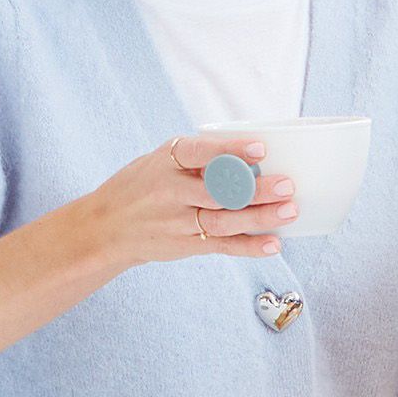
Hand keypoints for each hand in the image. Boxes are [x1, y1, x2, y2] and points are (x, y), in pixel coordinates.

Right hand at [83, 134, 297, 271]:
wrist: (107, 228)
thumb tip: (247, 155)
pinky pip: (222, 246)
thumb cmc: (143, 186)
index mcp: (165, 160)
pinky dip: (249, 247)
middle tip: (286, 185)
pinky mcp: (186, 245)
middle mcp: (171, 191)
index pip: (199, 153)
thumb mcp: (159, 161)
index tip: (260, 149)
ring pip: (223, 220)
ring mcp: (178, 221)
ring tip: (289, 211)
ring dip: (259, 217)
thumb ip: (196, 158)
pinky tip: (273, 244)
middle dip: (254, 189)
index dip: (230, 152)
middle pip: (217, 190)